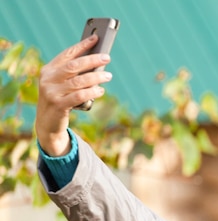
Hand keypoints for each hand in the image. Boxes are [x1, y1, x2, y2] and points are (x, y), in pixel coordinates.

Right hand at [35, 34, 112, 155]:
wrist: (47, 123)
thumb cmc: (60, 99)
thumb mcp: (62, 84)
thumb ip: (74, 74)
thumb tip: (97, 62)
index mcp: (48, 70)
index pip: (67, 54)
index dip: (82, 46)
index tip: (96, 38)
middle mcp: (48, 79)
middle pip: (74, 66)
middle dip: (92, 60)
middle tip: (107, 58)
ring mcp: (52, 92)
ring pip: (79, 81)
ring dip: (96, 77)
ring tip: (108, 76)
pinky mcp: (58, 105)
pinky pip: (80, 96)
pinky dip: (92, 92)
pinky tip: (101, 90)